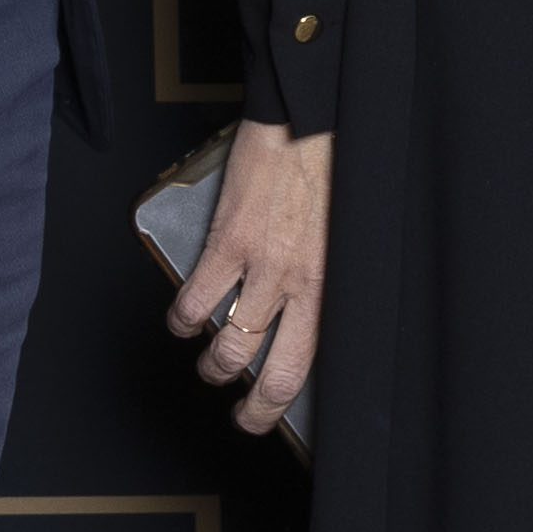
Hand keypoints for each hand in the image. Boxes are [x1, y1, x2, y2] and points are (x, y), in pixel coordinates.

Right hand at [167, 119, 331, 436]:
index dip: (282, 404)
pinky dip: (182, 320)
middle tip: (242, 415)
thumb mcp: (350, 235)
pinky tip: (185, 319)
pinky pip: (193, 302)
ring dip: (213, 365)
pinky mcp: (226, 241)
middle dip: (250, 408)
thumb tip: (315, 313)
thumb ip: (330, 278)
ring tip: (213, 363)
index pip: (306, 365)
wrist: (313, 116)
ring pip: (224, 347)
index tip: (269, 414)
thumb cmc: (337, 168)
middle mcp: (298, 284)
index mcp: (333, 283)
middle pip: (266, 372)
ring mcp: (260, 266)